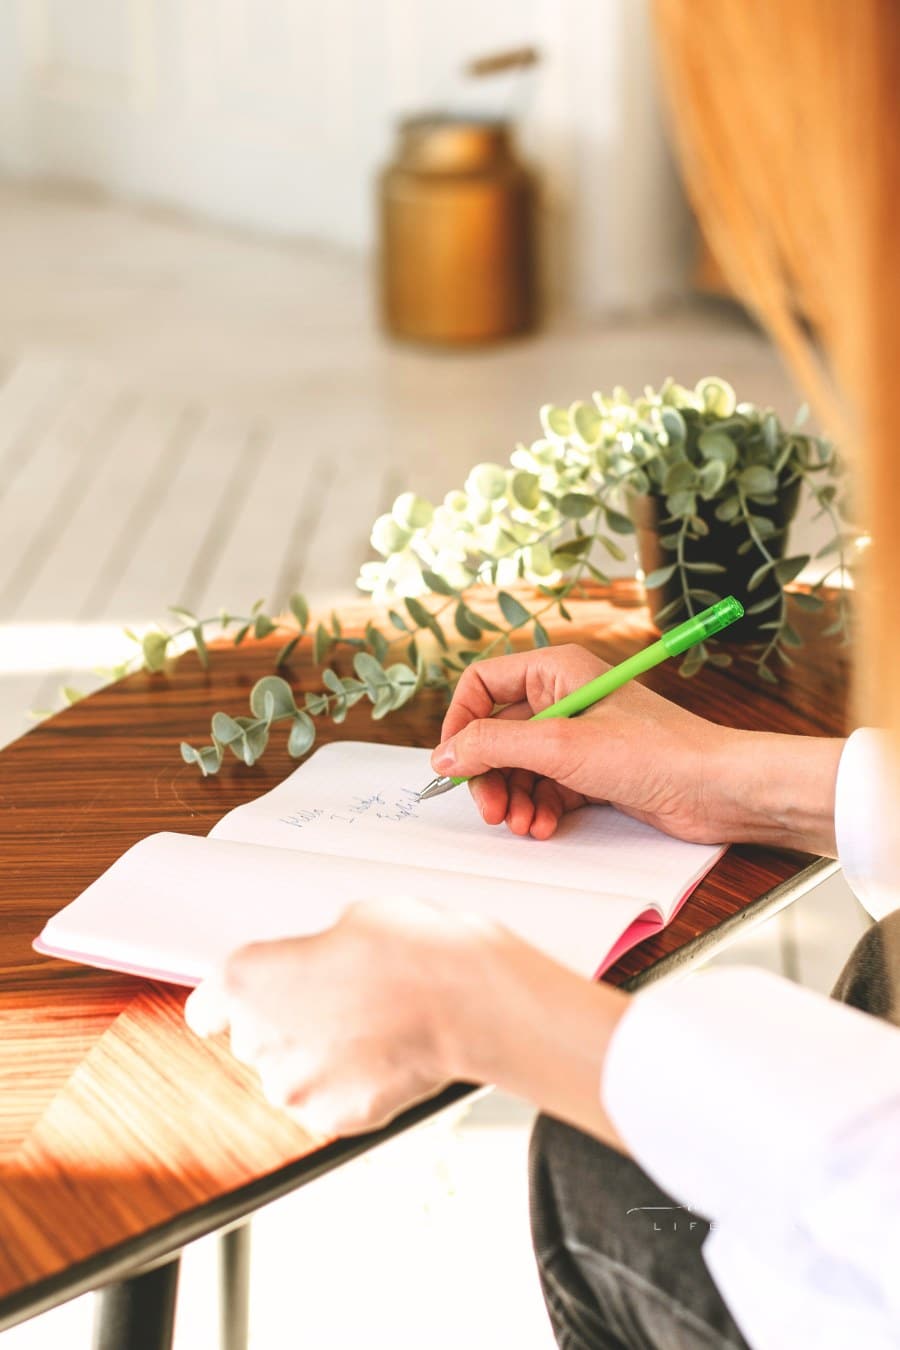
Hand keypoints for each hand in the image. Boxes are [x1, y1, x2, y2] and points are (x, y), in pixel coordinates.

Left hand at [185, 893, 629, 1145]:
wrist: (464, 1000)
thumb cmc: (412, 951)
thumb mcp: (350, 923)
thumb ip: (312, 954)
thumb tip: (320, 968)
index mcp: (247, 978)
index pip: (207, 1006)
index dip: (230, 1005)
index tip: (241, 1006)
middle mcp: (258, 1038)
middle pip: (257, 1038)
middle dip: (291, 1023)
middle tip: (340, 1002)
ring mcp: (293, 1086)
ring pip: (294, 1074)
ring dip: (320, 1058)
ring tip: (371, 1030)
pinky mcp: (332, 1120)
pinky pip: (329, 1103)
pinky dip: (350, 1087)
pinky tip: (384, 1057)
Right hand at [432, 644, 842, 853]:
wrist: (717, 790)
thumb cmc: (656, 753)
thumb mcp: (561, 746)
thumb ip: (494, 746)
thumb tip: (444, 753)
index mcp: (556, 670)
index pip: (482, 684)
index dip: (461, 722)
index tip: (452, 762)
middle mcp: (563, 698)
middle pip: (497, 733)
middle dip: (490, 774)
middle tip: (492, 810)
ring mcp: (578, 737)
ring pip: (519, 767)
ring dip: (514, 799)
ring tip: (525, 824)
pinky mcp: (592, 772)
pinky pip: (545, 789)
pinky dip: (539, 810)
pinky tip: (546, 826)